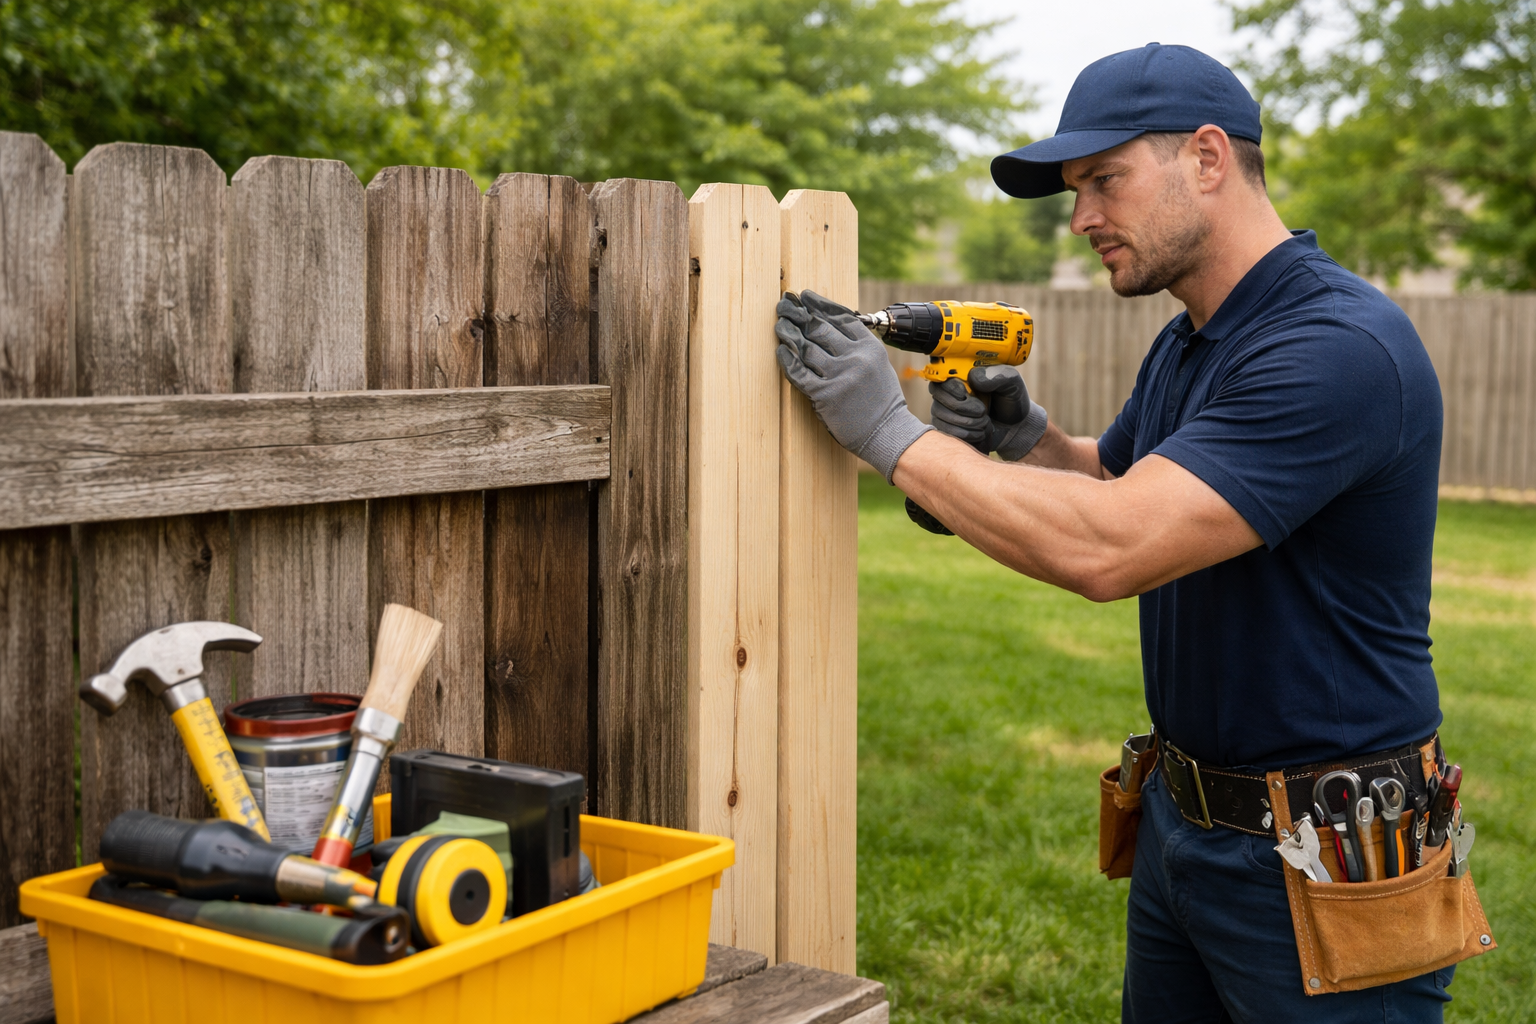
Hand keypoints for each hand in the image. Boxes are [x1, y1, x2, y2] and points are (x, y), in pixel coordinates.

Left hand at [775, 290, 930, 480]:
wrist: (887, 432)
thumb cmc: (880, 399)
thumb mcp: (877, 364)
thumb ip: (857, 345)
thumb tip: (829, 323)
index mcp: (870, 347)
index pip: (840, 317)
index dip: (819, 304)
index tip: (804, 296)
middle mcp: (856, 358)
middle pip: (820, 328)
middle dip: (798, 313)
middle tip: (784, 305)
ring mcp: (840, 376)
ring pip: (807, 347)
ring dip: (789, 333)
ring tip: (779, 324)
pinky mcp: (825, 395)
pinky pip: (800, 373)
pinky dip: (787, 360)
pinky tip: (781, 351)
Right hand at [928, 364, 1048, 460]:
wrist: (1015, 428)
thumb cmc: (1011, 401)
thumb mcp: (1012, 383)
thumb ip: (998, 376)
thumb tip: (974, 378)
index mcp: (962, 376)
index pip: (941, 376)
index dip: (949, 385)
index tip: (964, 393)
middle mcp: (949, 392)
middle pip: (938, 397)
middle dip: (961, 407)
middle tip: (982, 411)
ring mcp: (945, 411)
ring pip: (940, 415)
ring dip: (966, 422)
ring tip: (985, 423)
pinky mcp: (947, 428)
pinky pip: (945, 431)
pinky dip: (965, 434)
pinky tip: (979, 433)